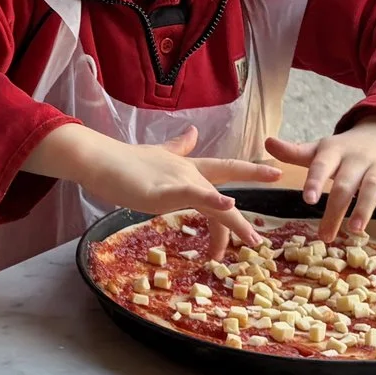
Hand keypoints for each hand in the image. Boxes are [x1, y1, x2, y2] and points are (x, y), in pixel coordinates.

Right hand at [42, 124, 280, 258]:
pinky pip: (194, 194)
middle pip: (225, 192)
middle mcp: (189, 173)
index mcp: (188, 166)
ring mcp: (179, 180)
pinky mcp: (164, 189)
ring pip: (215, 202)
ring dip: (234, 223)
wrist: (100, 159)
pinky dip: (212, 198)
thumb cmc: (123, 162)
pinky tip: (227, 201)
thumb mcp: (158, 154)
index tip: (275, 173)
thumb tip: (193, 132)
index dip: (250, 170)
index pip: (224, 169)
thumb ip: (178, 146)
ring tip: (251, 241)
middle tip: (259, 241)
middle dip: (243, 217)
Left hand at [266, 114, 375, 240]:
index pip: (321, 166)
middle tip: (325, 236)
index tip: (307, 200)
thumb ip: (295, 152)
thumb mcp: (321, 150)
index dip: (315, 182)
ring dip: (365, 208)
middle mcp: (357, 158)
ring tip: (356, 230)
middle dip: (335, 209)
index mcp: (334, 152)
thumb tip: (267, 142)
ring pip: (374, 186)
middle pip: (345, 184)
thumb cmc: (344, 151)